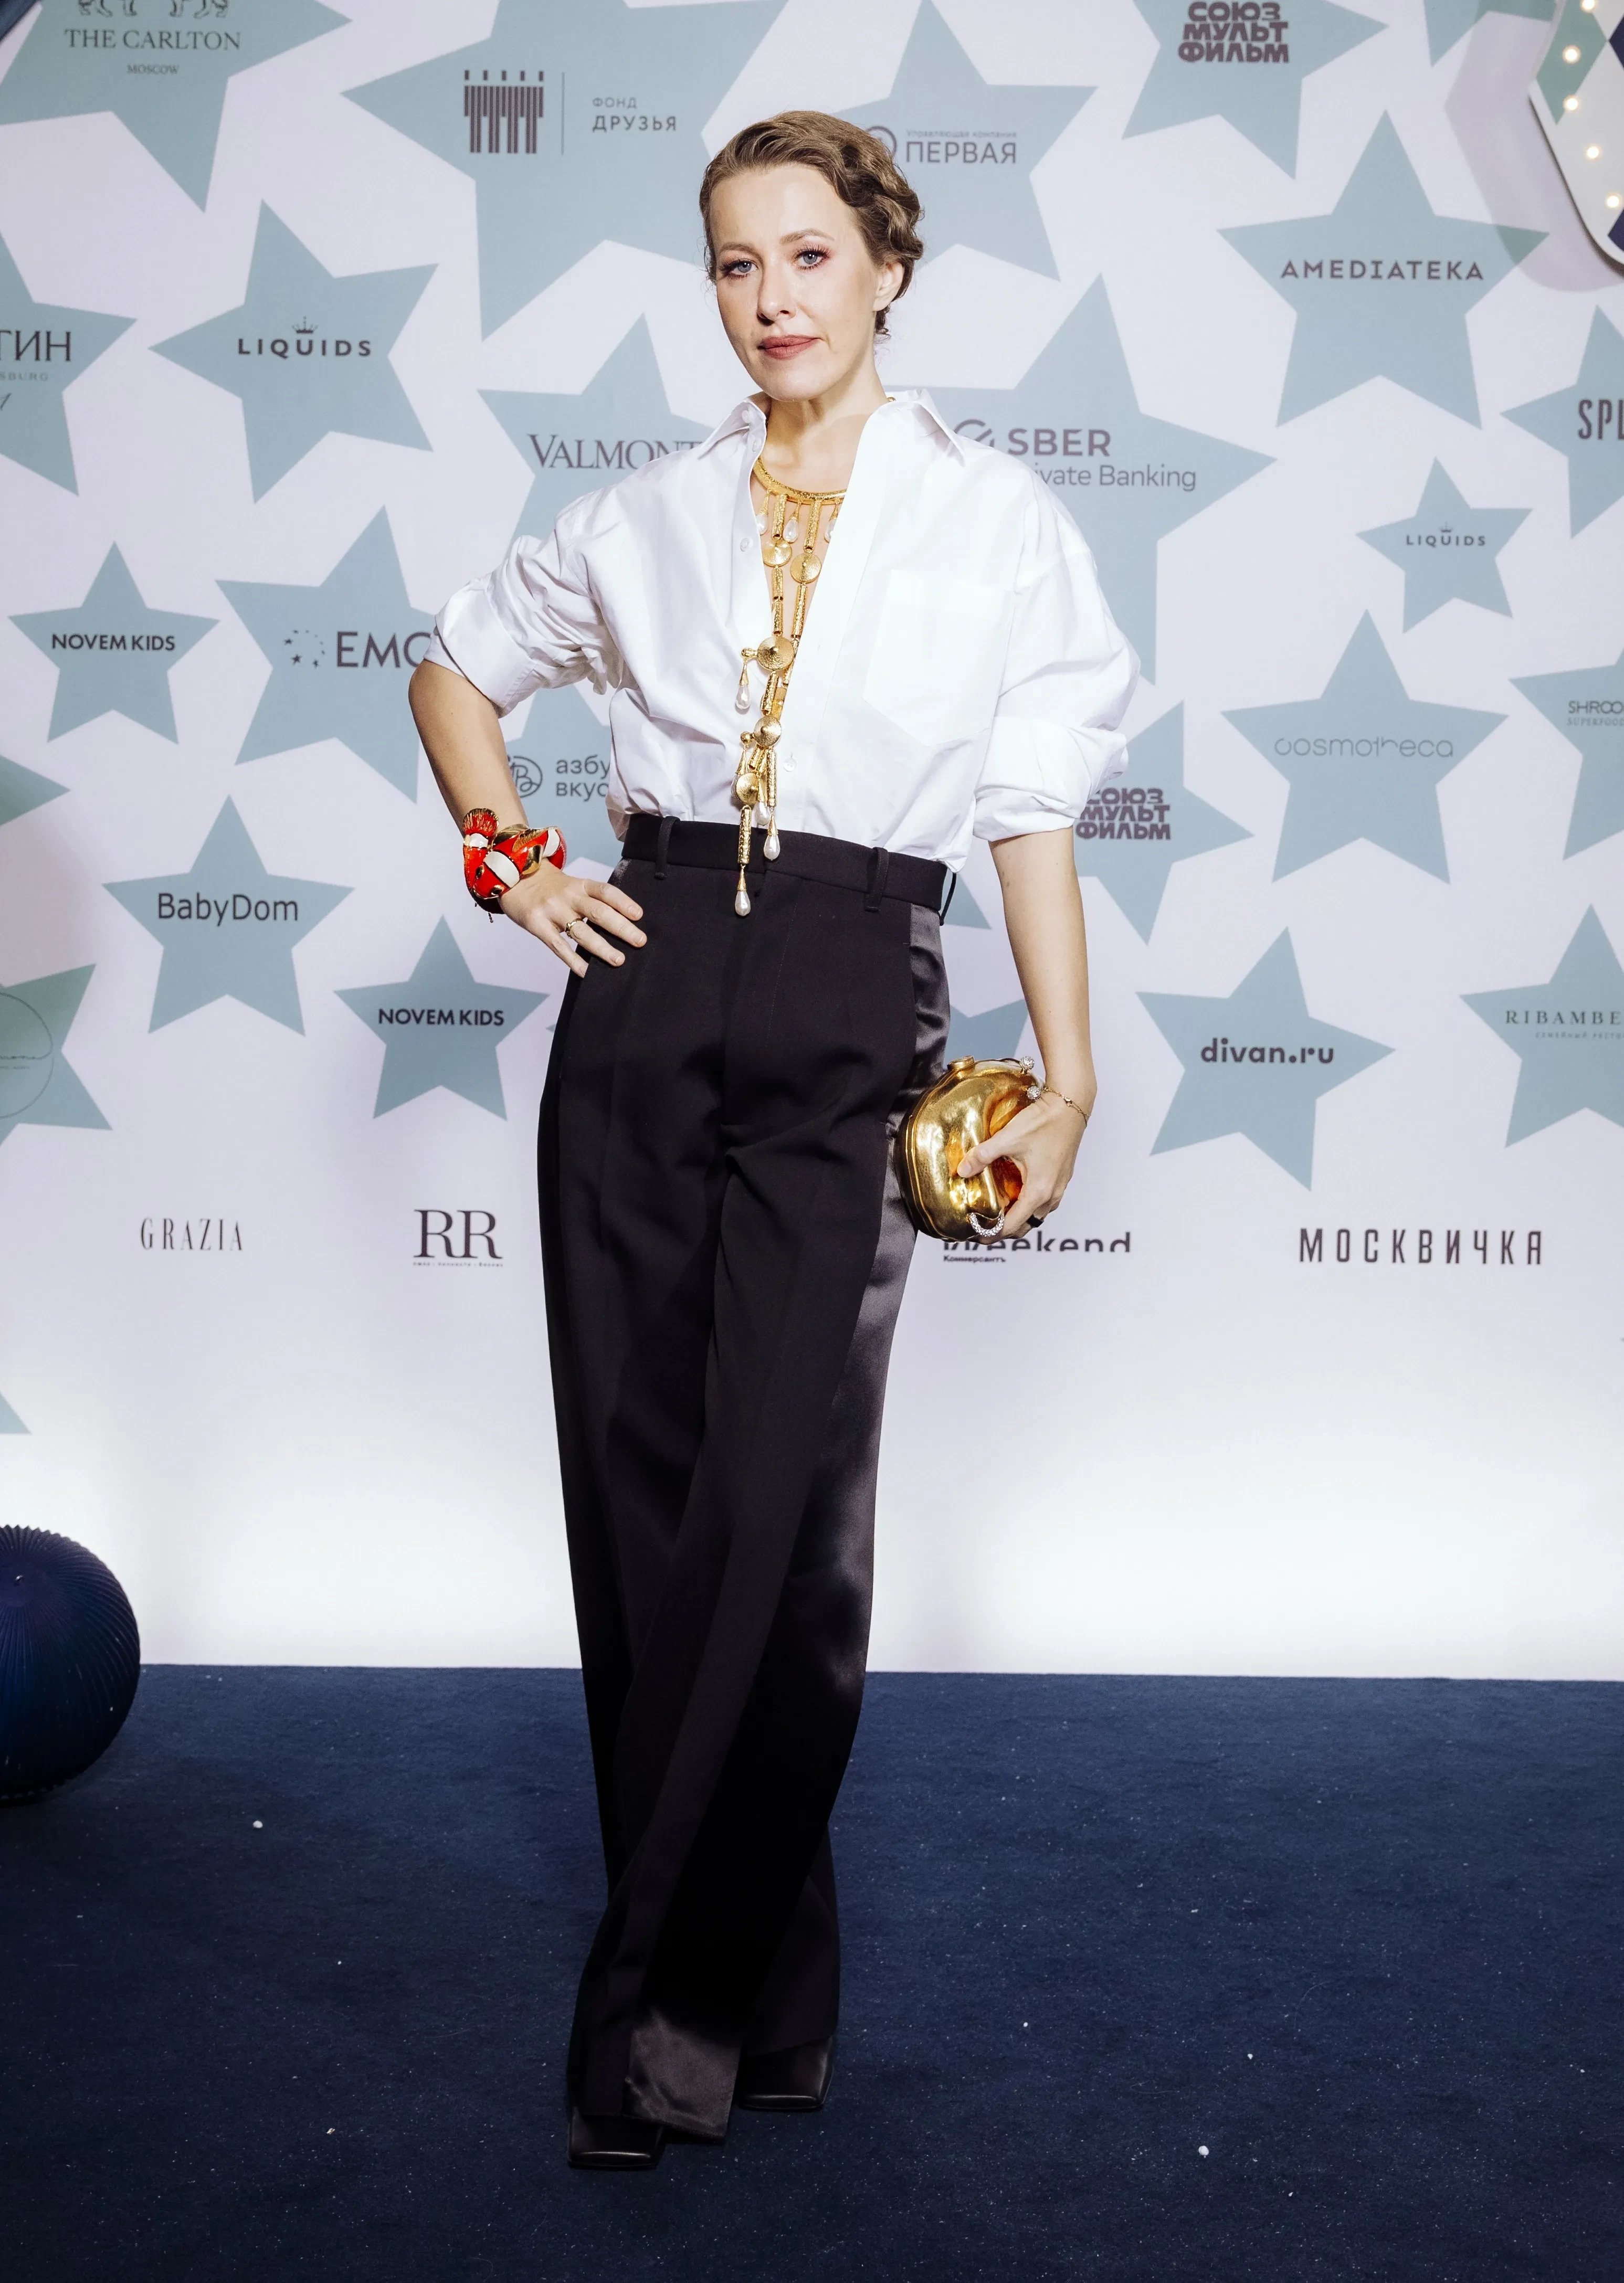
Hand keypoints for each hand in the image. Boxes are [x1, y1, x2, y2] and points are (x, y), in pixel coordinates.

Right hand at [499, 865, 646, 977]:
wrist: (511, 877)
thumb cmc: (547, 887)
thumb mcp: (570, 885)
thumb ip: (590, 900)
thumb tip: (619, 923)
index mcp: (579, 884)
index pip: (605, 891)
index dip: (623, 902)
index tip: (639, 915)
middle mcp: (567, 896)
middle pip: (598, 911)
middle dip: (621, 927)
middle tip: (640, 941)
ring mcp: (552, 910)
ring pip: (581, 931)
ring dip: (602, 947)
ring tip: (619, 960)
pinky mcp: (537, 925)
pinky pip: (559, 946)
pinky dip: (574, 961)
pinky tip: (587, 972)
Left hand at [956, 1084, 1091, 1241]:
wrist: (1071, 1105)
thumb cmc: (1044, 1122)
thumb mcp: (1007, 1139)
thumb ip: (983, 1155)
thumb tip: (962, 1169)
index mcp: (1039, 1191)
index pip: (1013, 1225)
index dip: (994, 1233)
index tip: (978, 1237)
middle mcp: (1052, 1194)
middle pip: (1027, 1226)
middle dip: (1006, 1231)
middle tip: (985, 1230)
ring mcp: (1060, 1187)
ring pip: (1038, 1215)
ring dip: (1020, 1220)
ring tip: (1000, 1216)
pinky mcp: (1062, 1178)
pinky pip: (1046, 1203)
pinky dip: (1030, 1208)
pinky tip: (1018, 1197)